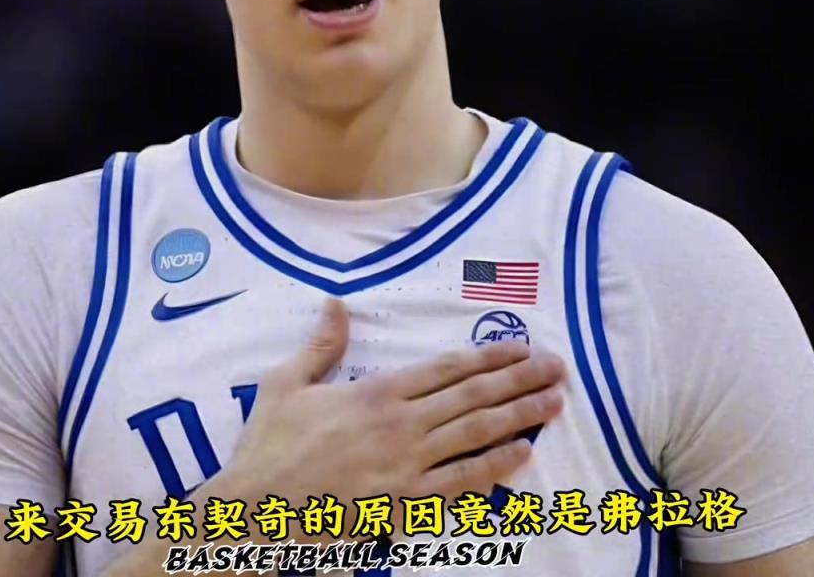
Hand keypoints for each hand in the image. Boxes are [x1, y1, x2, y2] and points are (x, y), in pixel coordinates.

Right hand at [205, 296, 564, 530]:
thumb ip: (322, 345)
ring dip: (519, 417)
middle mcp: (401, 424)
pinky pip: (459, 485)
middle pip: (472, 396)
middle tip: (558, 368)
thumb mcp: (287, 383)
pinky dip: (493, 468)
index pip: (447, 368)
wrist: (255, 509)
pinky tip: (522, 455)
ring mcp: (406, 466)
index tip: (521, 347)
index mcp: (376, 391)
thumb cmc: (269, 445)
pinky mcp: (404, 505)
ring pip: (475, 435)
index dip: (489, 357)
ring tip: (554, 403)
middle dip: (520, 380)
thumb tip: (336, 303)